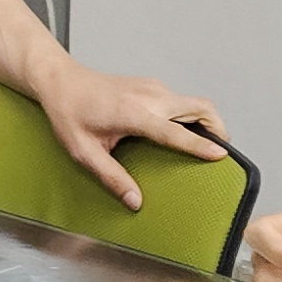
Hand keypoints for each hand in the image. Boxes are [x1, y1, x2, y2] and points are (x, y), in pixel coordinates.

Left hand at [36, 65, 225, 212]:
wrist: (60, 81)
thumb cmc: (68, 112)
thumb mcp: (84, 151)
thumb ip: (112, 177)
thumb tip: (135, 201)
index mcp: (134, 113)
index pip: (176, 131)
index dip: (200, 145)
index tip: (221, 155)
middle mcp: (149, 96)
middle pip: (200, 108)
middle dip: (217, 129)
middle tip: (220, 154)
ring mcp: (151, 87)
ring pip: (194, 102)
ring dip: (206, 122)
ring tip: (206, 147)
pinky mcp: (150, 86)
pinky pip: (180, 101)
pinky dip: (191, 116)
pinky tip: (182, 133)